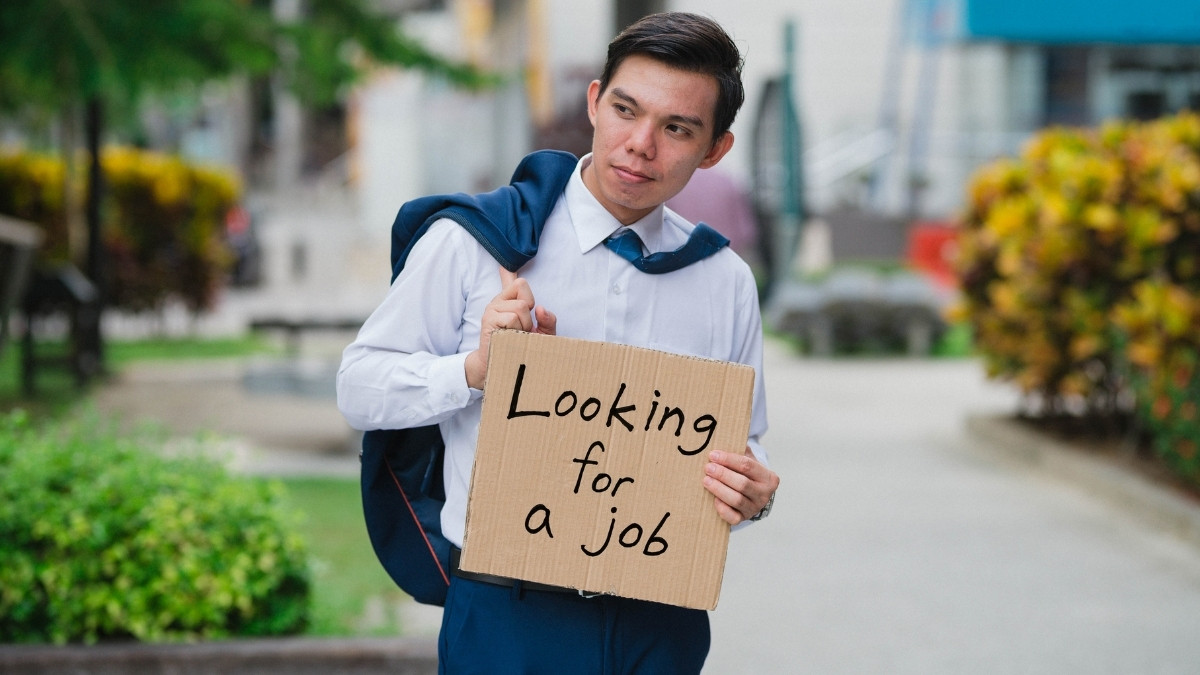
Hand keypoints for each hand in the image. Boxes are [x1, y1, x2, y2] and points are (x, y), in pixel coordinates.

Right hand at [464, 266, 556, 388]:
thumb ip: (548, 321)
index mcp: (510, 302)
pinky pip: (512, 318)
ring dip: (524, 324)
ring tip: (516, 335)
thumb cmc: (524, 349)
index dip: (509, 272)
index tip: (504, 267)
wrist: (506, 367)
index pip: (510, 281)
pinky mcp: (488, 320)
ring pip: (520, 305)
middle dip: (530, 309)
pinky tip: (509, 338)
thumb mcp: (542, 334)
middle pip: (522, 286)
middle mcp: (499, 301)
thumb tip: (541, 309)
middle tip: (523, 327)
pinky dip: (516, 330)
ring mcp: (492, 309)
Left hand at [703, 447, 779, 525]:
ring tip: (706, 480)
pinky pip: (733, 517)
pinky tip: (714, 499)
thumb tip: (723, 436)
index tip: (713, 455)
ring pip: (737, 500)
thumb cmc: (748, 474)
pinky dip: (722, 508)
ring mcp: (755, 508)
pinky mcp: (744, 519)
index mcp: (768, 477)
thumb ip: (741, 451)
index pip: (747, 466)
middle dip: (723, 474)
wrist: (753, 496)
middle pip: (742, 484)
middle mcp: (764, 494)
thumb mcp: (750, 461)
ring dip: (719, 489)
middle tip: (708, 468)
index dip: (729, 460)